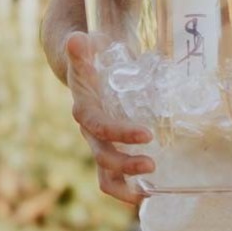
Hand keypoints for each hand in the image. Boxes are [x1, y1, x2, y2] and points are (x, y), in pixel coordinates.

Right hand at [65, 31, 154, 204]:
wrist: (84, 65)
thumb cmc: (89, 57)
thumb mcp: (85, 49)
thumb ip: (81, 47)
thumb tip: (78, 39)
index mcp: (84, 109)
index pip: (98, 126)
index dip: (119, 133)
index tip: (145, 135)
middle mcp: (90, 131)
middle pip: (102, 157)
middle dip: (125, 165)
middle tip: (152, 165)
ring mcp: (100, 143)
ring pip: (105, 175)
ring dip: (126, 185)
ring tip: (150, 190)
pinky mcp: (111, 147)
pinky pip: (116, 175)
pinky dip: (131, 186)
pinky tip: (153, 190)